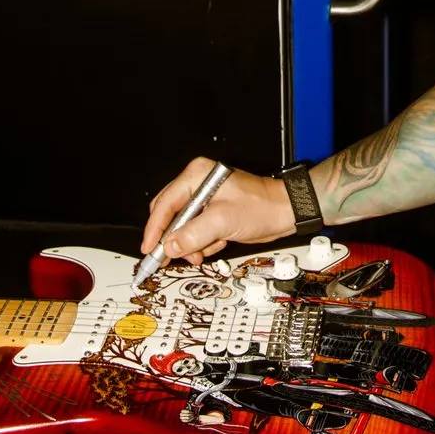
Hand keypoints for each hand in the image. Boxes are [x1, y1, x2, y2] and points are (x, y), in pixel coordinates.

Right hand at [142, 157, 295, 263]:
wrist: (285, 212)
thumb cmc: (261, 206)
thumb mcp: (223, 221)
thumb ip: (193, 234)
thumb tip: (169, 246)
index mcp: (196, 176)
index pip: (164, 204)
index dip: (154, 229)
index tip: (149, 249)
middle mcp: (197, 184)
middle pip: (170, 216)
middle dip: (174, 239)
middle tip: (171, 258)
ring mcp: (205, 199)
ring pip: (182, 228)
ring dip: (191, 244)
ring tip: (204, 251)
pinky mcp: (212, 212)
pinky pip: (196, 232)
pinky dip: (203, 243)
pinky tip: (217, 243)